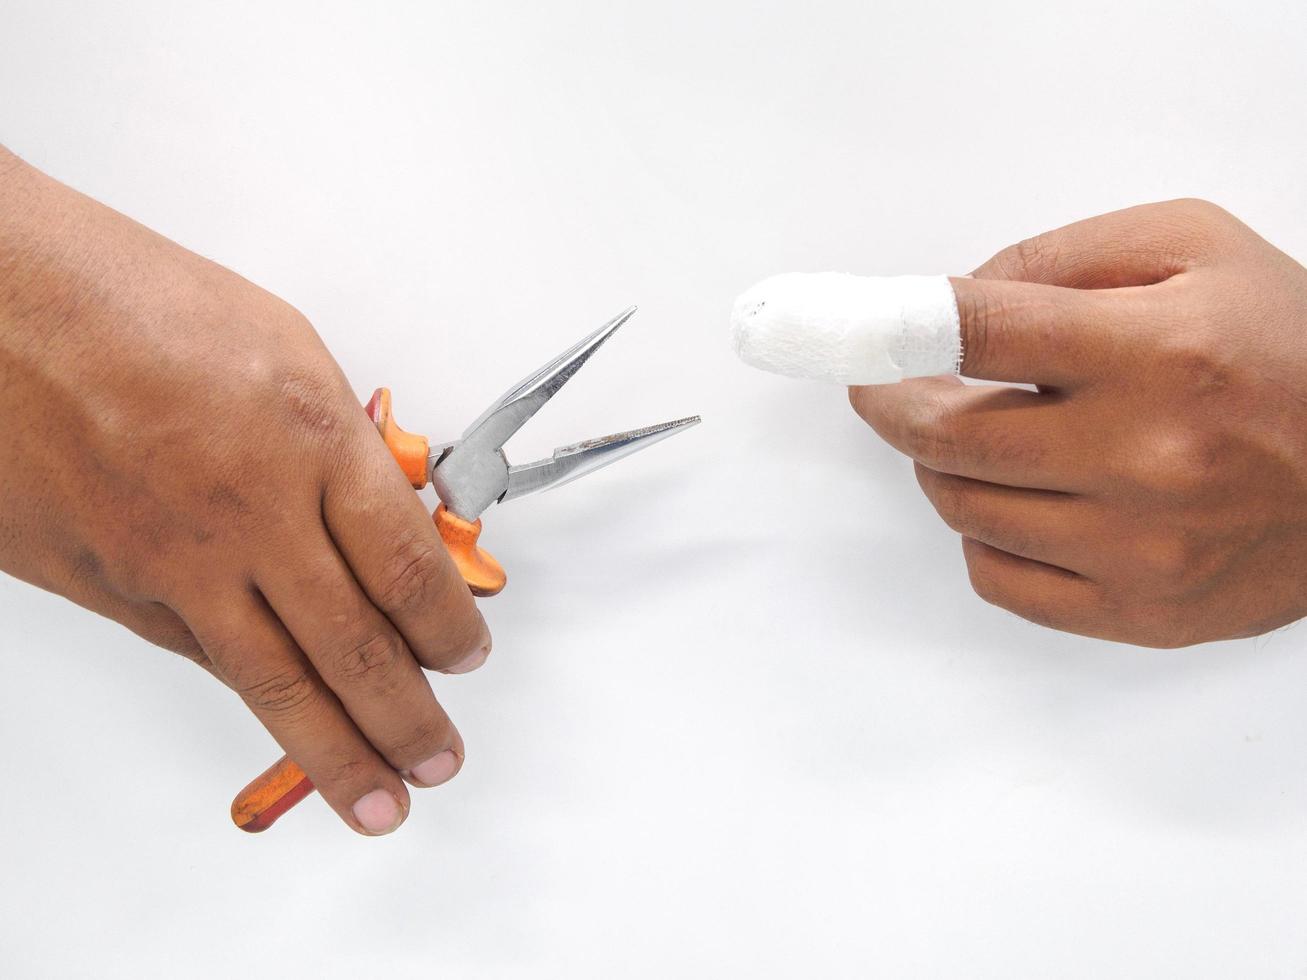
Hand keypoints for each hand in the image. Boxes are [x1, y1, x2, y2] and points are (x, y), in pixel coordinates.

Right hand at [0, 148, 489, 832]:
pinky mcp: (109, 588)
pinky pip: (198, 655)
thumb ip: (341, 447)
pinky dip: (249, 694)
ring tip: (377, 799)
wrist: (1, 303)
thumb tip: (384, 517)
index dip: (450, 630)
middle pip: (354, 648)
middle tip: (437, 761)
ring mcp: (174, 561)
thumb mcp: (285, 350)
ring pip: (272, 682)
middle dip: (407, 719)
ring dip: (336, 753)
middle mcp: (250, 514)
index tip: (467, 657)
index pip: (410, 570)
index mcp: (311, 441)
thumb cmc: (135, 300)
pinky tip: (282, 721)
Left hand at [850, 199, 1306, 646]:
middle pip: (947, 437)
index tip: (844, 332)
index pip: (978, 331)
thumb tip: (948, 298)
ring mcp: (1141, 548)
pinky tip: (1017, 502)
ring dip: (943, 468)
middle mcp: (1144, 456)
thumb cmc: (1289, 349)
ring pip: (963, 509)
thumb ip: (1060, 257)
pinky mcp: (1142, 612)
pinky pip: (998, 581)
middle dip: (895, 404)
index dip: (890, 328)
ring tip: (977, 437)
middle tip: (891, 386)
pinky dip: (983, 536)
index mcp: (1156, 351)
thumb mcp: (1195, 250)